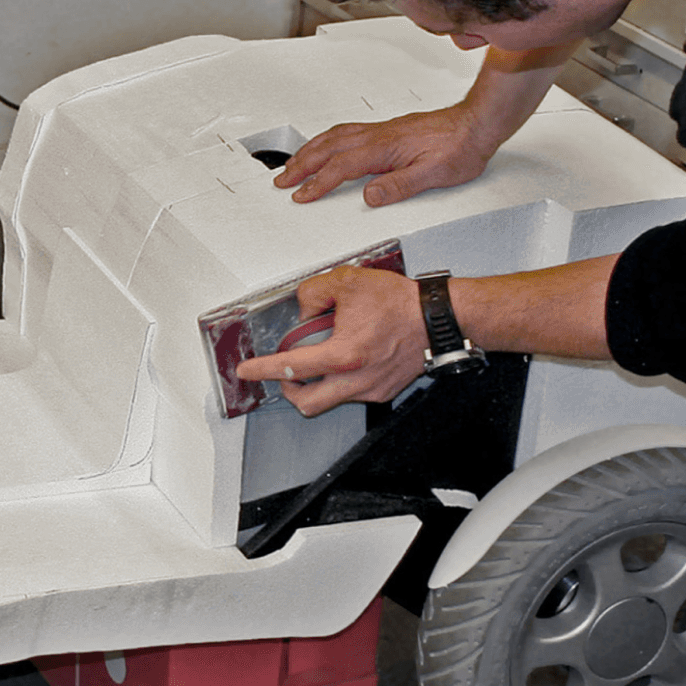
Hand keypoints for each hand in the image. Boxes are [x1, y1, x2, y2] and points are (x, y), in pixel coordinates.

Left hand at [234, 266, 426, 416]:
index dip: (262, 370)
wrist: (438, 318)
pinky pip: (353, 394)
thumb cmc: (401, 303)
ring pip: (331, 401)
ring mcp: (371, 389)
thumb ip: (314, 293)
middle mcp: (356, 379)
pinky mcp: (384, 391)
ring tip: (318, 362)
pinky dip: (341, 382)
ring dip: (317, 386)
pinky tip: (347, 360)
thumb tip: (304, 311)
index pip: (290, 368)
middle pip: (307, 403)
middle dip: (289, 392)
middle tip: (283, 376)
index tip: (247, 371)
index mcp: (343, 355)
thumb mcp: (347, 282)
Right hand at [274, 104, 493, 206]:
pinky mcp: (387, 129)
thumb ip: (400, 186)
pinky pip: (346, 131)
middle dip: (301, 165)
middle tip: (283, 180)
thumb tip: (370, 196)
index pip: (342, 168)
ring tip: (294, 164)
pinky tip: (326, 146)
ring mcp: (381, 130)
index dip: (318, 183)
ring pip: (334, 137)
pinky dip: (326, 140)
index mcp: (385, 148)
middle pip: (329, 148)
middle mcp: (379, 135)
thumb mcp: (434, 175)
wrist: (476, 123)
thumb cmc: (460, 146)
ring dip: (310, 150)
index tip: (302, 195)